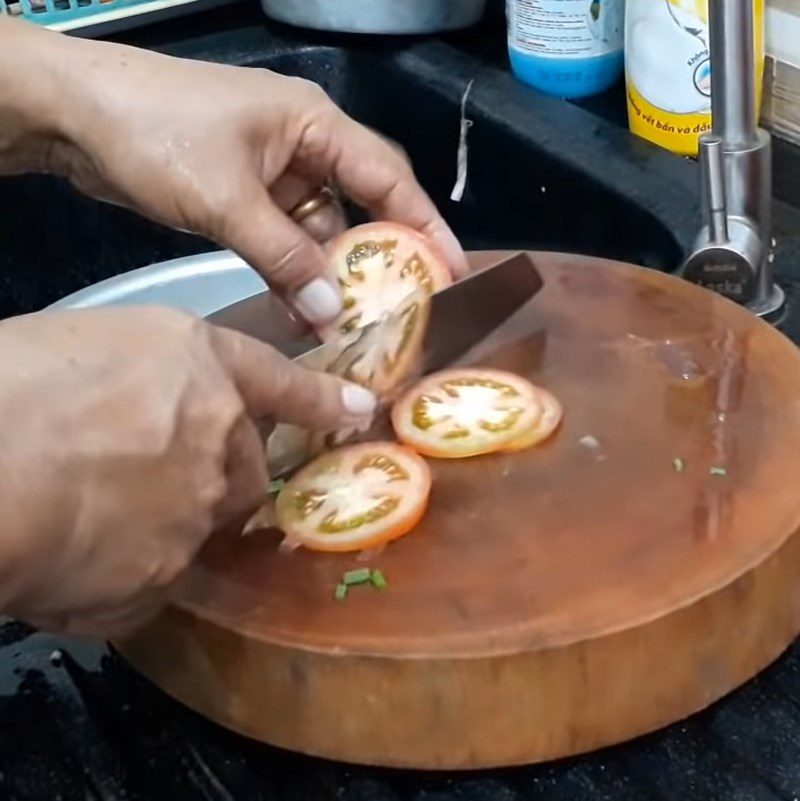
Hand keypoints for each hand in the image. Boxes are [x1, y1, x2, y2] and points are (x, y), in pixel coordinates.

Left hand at [0, 19, 467, 323]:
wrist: (74, 116)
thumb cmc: (158, 135)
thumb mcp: (228, 200)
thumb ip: (285, 259)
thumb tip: (334, 316)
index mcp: (314, 125)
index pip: (388, 177)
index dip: (426, 226)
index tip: (454, 272)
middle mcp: (304, 147)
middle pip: (361, 206)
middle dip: (381, 258)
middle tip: (406, 310)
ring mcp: (274, 174)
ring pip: (320, 232)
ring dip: (331, 277)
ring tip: (352, 328)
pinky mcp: (246, 198)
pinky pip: (285, 241)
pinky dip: (294, 274)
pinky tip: (303, 314)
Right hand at [0, 307, 375, 636]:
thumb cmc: (12, 383)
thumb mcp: (85, 345)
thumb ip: (140, 379)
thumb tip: (138, 409)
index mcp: (200, 366)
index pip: (279, 380)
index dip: (319, 396)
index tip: (357, 408)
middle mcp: (218, 438)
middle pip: (243, 466)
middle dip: (210, 471)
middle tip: (139, 470)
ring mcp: (198, 512)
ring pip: (199, 522)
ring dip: (159, 520)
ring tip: (87, 512)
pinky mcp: (164, 577)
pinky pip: (152, 577)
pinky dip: (119, 572)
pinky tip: (71, 557)